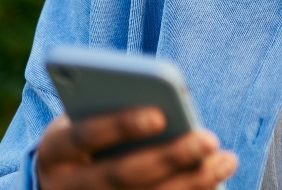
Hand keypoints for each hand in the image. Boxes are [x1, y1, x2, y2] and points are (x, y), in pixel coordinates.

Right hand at [36, 106, 237, 189]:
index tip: (160, 115)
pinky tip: (217, 180)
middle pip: (122, 174)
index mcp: (55, 150)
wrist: (61, 181)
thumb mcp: (85, 116)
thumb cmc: (86, 135)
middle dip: (170, 157)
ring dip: (192, 181)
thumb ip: (113, 106)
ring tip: (226, 160)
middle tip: (209, 140)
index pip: (84, 135)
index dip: (120, 125)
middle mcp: (68, 187)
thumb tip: (171, 100)